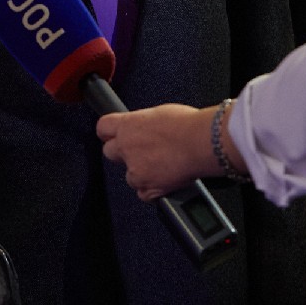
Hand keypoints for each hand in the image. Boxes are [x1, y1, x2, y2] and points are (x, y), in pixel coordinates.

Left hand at [96, 103, 218, 201]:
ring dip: (140, 171)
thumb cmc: (188, 125)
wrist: (202, 143)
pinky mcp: (148, 188)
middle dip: (123, 152)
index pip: (103, 127)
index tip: (113, 134)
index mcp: (128, 126)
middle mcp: (126, 148)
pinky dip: (153, 188)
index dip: (109, 131)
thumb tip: (143, 127)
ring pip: (129, 175)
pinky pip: (143, 193)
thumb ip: (143, 123)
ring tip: (161, 164)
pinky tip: (165, 177)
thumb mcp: (159, 112)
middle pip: (109, 152)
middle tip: (140, 150)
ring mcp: (135, 170)